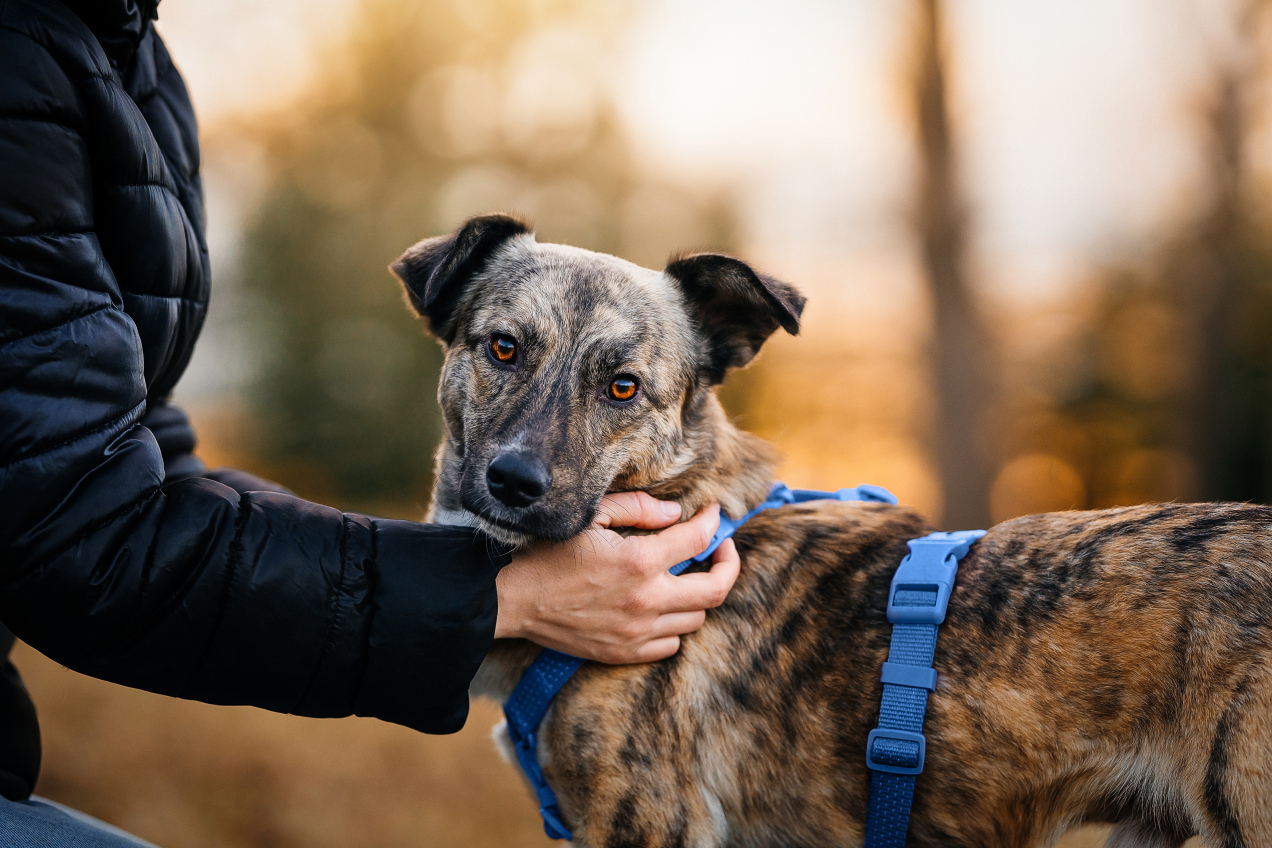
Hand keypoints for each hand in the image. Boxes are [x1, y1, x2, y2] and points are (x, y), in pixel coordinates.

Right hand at [494, 493, 740, 663]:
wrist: (512, 600)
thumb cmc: (548, 552)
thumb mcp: (591, 517)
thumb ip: (638, 509)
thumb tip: (676, 514)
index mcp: (639, 561)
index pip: (699, 540)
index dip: (713, 522)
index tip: (713, 514)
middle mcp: (646, 600)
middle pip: (715, 589)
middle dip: (728, 563)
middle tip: (721, 550)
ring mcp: (637, 632)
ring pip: (697, 618)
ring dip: (698, 595)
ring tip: (687, 577)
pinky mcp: (623, 653)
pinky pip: (671, 645)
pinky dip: (675, 625)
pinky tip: (662, 607)